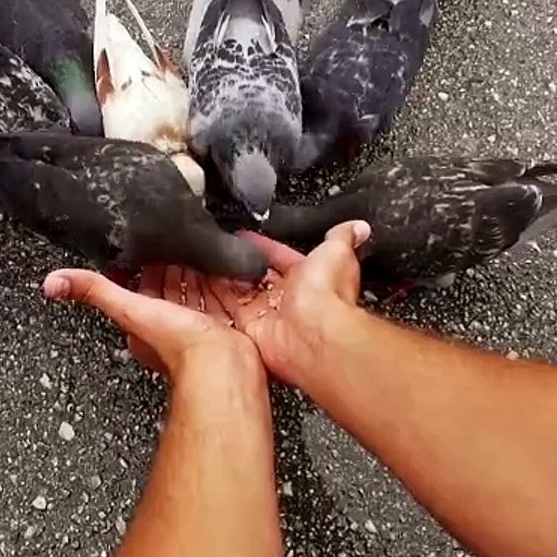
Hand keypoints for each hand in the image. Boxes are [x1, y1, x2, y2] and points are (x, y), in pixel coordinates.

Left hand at [43, 265, 262, 384]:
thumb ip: (95, 291)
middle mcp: (170, 324)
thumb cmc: (178, 348)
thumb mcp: (127, 310)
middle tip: (166, 240)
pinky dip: (219, 279)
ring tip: (194, 246)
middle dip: (167, 264)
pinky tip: (222, 267)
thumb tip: (54, 282)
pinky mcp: (223, 323)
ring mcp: (198, 324)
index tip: (136, 248)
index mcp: (143, 323)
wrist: (221, 364)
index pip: (134, 289)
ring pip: (192, 290)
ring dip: (194, 270)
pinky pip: (220, 294)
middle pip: (165, 287)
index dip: (135, 268)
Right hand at [212, 221, 370, 384]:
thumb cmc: (328, 294)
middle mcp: (287, 298)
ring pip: (237, 294)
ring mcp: (268, 314)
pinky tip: (199, 286)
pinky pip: (225, 313)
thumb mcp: (338, 251)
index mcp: (307, 277)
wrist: (314, 330)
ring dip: (221, 280)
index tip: (243, 236)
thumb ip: (343, 236)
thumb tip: (357, 226)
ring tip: (202, 263)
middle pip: (255, 276)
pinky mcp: (250, 329)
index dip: (261, 246)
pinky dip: (211, 301)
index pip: (278, 256)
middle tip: (218, 249)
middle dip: (237, 264)